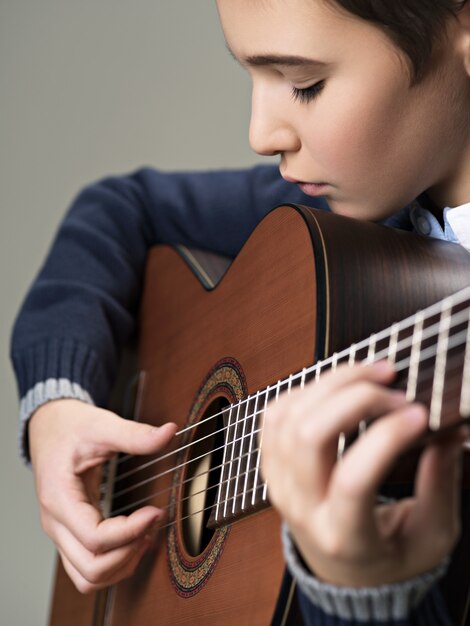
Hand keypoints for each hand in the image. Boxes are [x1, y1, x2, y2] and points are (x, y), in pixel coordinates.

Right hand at [29, 399, 176, 592]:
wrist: (49, 424)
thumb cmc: (70, 426)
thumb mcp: (102, 425)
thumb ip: (135, 434)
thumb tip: (170, 432)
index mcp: (59, 498)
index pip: (95, 539)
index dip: (130, 531)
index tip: (156, 511)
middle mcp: (55, 522)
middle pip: (91, 569)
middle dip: (129, 553)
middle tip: (153, 523)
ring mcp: (60, 532)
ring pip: (87, 577)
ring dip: (121, 564)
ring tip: (146, 534)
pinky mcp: (69, 533)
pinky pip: (87, 567)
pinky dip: (113, 563)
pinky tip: (135, 539)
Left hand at [261, 361, 462, 586]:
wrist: (345, 574)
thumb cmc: (392, 555)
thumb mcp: (431, 536)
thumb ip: (440, 487)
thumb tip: (449, 434)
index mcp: (344, 537)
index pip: (353, 480)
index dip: (386, 438)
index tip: (420, 414)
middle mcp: (302, 508)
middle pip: (309, 436)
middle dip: (354, 397)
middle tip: (393, 385)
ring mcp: (280, 484)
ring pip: (288, 417)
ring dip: (330, 383)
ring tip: (371, 375)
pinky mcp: (272, 465)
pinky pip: (275, 415)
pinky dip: (305, 391)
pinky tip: (339, 388)